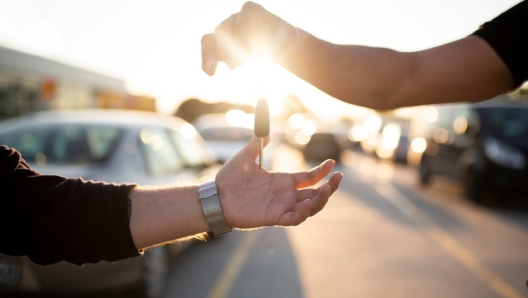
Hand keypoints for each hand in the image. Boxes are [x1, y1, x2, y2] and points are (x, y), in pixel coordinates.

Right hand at [201, 1, 298, 74]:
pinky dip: (207, 61)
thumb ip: (290, 36)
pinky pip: (208, 49)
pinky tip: (210, 72)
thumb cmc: (284, 40)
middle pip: (225, 30)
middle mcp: (235, 18)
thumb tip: (292, 38)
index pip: (243, 20)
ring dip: (212, 56)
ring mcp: (226, 32)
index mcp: (252, 11)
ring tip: (213, 70)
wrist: (276, 47)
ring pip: (211, 40)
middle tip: (247, 63)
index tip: (255, 54)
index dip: (246, 35)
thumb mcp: (291, 37)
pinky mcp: (221, 47)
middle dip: (233, 49)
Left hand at [215, 136, 342, 228]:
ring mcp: (281, 207)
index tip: (332, 163)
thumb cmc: (229, 179)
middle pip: (315, 194)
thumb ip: (257, 143)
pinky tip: (307, 202)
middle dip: (330, 187)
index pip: (309, 178)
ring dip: (321, 200)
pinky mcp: (274, 217)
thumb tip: (266, 130)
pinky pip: (294, 218)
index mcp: (282, 181)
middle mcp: (285, 195)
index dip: (322, 172)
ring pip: (310, 207)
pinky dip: (303, 212)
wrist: (215, 196)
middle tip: (339, 177)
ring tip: (328, 189)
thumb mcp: (245, 156)